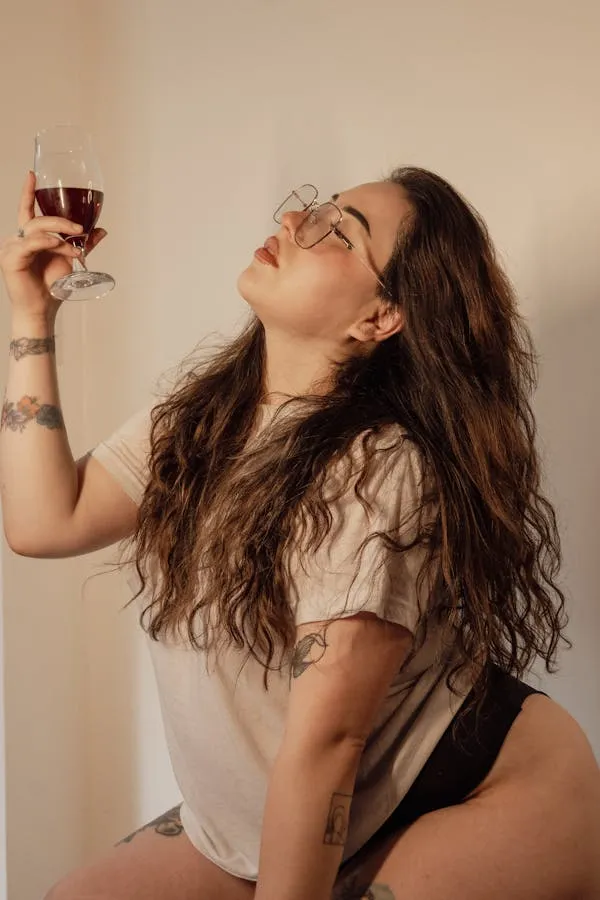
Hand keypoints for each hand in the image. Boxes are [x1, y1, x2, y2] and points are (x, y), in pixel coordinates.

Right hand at [0, 171, 106, 318]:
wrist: (43, 309)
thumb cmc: (51, 286)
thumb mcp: (70, 259)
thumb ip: (83, 243)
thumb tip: (101, 229)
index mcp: (29, 237)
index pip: (27, 209)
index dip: (28, 192)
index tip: (32, 174)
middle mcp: (17, 239)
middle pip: (38, 219)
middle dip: (62, 221)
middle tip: (80, 228)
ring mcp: (11, 248)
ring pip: (37, 230)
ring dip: (60, 237)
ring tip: (75, 250)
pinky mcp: (10, 259)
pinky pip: (30, 243)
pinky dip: (48, 244)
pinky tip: (59, 248)